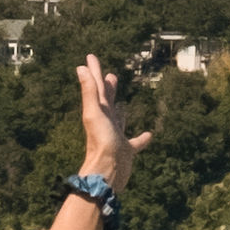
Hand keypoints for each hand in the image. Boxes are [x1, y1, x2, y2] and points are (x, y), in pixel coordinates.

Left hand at [75, 55, 143, 189]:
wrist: (107, 173)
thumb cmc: (101, 143)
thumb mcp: (95, 114)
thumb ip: (89, 91)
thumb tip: (81, 68)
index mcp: (98, 111)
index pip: (96, 86)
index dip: (94, 71)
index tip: (90, 57)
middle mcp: (106, 122)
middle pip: (106, 101)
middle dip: (106, 88)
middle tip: (109, 75)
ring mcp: (116, 136)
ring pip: (119, 119)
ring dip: (120, 110)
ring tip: (122, 102)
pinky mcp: (126, 150)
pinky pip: (136, 143)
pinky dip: (142, 138)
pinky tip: (149, 135)